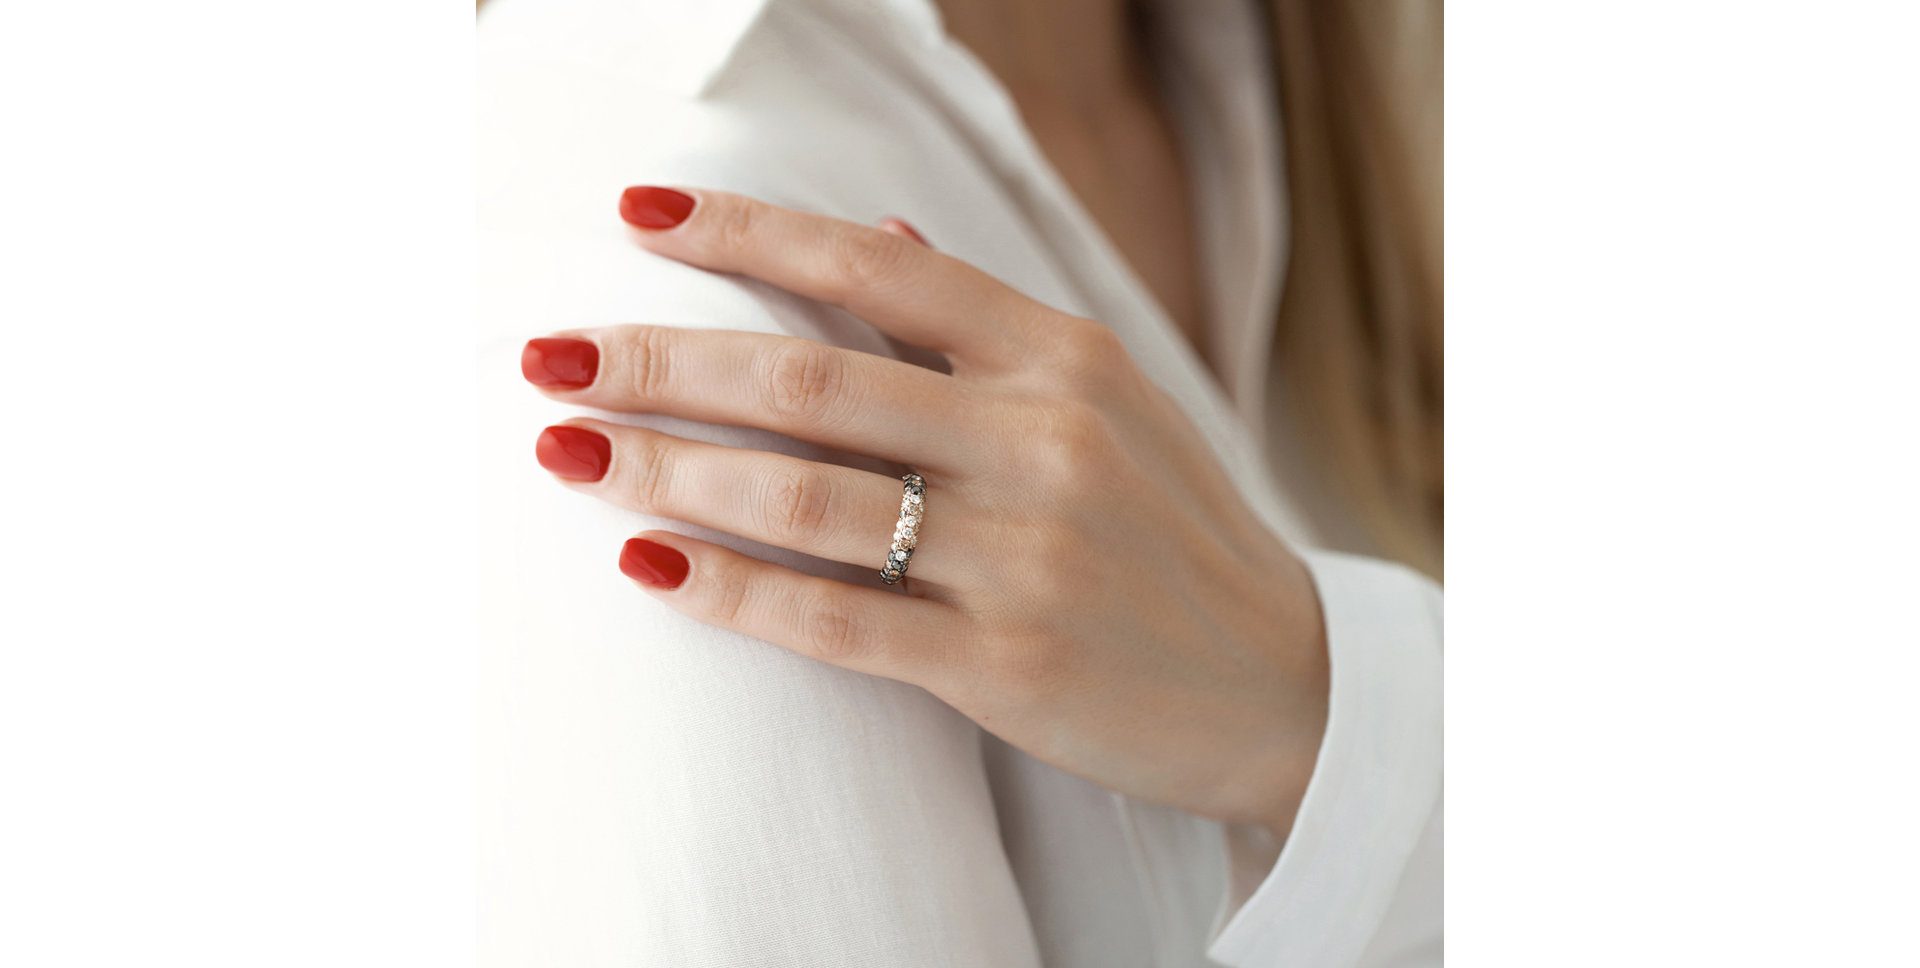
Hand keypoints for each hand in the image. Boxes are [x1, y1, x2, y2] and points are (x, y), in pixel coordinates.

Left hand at [521, 186, 1329, 837]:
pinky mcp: (1002, 665)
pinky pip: (833, 621)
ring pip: (806, 498)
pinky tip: (648, 563)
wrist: (1281, 681)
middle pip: (811, 381)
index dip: (746, 233)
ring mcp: (1023, 556)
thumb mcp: (1108, 399)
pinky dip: (730, 589)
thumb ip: (983, 321)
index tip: (636, 216)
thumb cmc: (1171, 529)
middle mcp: (1043, 441)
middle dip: (662, 361)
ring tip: (568, 453)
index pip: (876, 268)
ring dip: (668, 471)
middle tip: (549, 356)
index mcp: (1064, 355)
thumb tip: (872, 224)